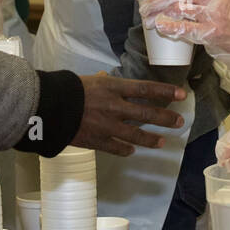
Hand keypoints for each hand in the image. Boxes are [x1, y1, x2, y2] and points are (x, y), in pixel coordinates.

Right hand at [71, 74, 185, 156]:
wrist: (48, 107)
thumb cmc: (67, 88)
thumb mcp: (89, 79)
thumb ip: (103, 82)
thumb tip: (106, 79)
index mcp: (112, 87)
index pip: (145, 89)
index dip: (165, 92)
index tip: (181, 95)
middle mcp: (115, 106)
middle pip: (147, 113)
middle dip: (165, 118)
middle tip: (179, 122)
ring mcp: (108, 126)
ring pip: (136, 134)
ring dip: (150, 138)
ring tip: (161, 142)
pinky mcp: (98, 141)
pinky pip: (117, 147)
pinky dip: (126, 149)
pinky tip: (132, 150)